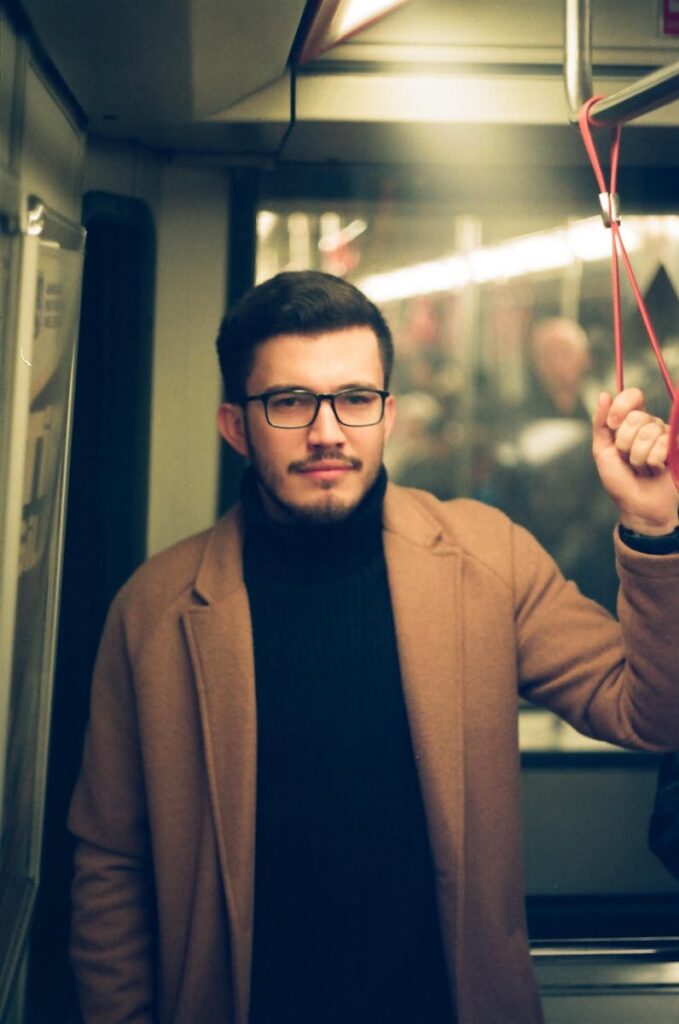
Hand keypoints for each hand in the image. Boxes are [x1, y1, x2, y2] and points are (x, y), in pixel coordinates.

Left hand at [592, 388, 678, 534]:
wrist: (637, 507)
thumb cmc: (619, 481)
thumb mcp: (602, 452)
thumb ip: (600, 423)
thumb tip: (604, 394)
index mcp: (631, 422)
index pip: (633, 396)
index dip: (622, 406)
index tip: (612, 424)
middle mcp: (650, 425)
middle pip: (637, 417)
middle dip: (625, 443)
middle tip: (627, 459)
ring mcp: (666, 436)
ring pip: (648, 433)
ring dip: (637, 457)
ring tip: (640, 468)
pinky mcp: (676, 448)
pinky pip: (662, 446)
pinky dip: (651, 463)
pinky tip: (654, 471)